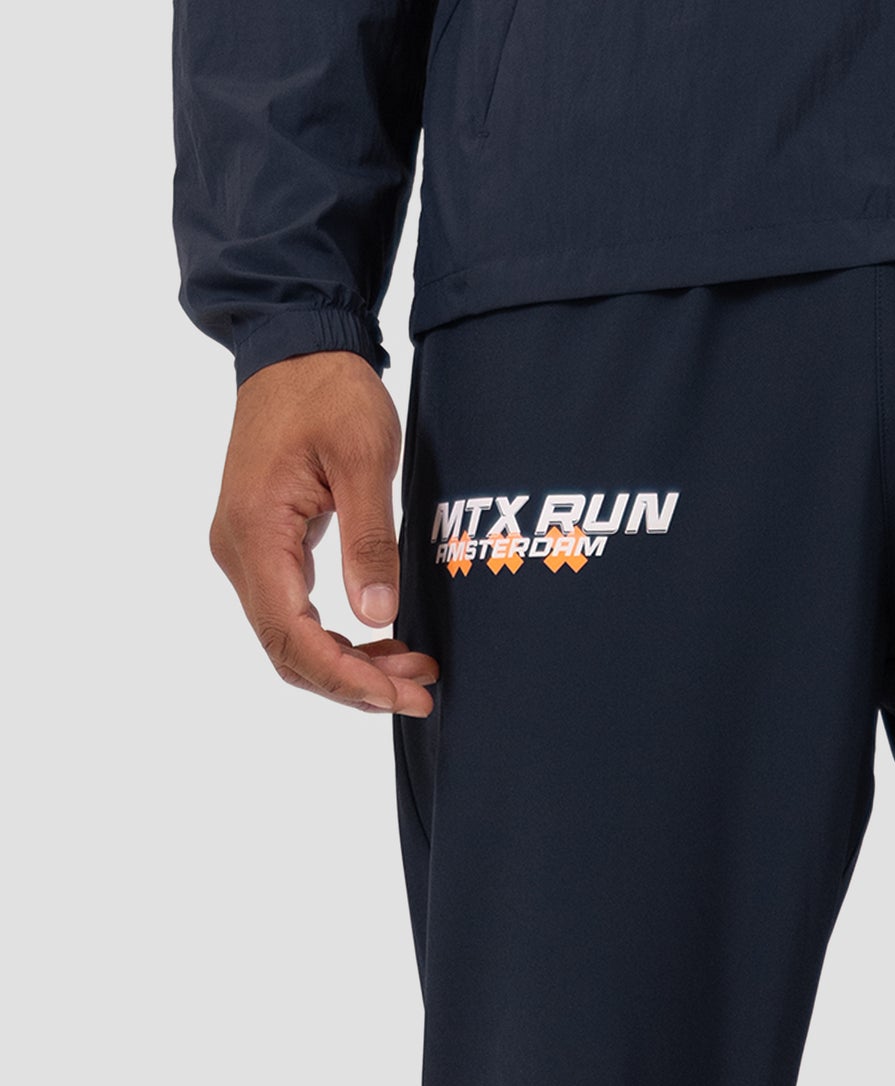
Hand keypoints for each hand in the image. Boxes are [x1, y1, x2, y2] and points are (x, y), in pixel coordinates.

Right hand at [209, 353, 438, 714]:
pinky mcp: (265, 545)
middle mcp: (239, 550)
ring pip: (291, 639)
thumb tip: (374, 614)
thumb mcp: (363, 457)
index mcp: (255, 532)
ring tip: (413, 672)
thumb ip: (369, 538)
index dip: (346, 678)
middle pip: (289, 650)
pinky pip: (295, 613)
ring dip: (350, 666)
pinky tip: (384, 641)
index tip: (399, 694)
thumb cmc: (329, 391)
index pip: (292, 635)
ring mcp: (247, 550)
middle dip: (354, 683)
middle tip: (421, 692)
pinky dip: (339, 640)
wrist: (296, 347)